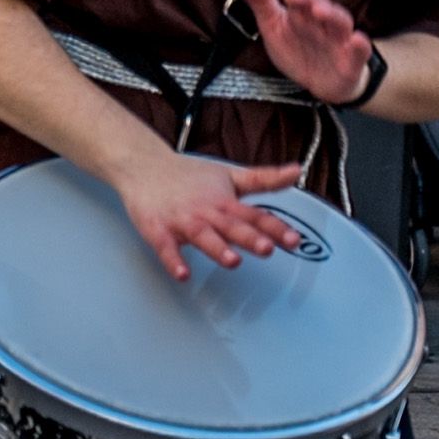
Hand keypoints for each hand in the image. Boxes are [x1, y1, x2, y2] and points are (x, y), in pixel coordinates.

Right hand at [104, 142, 317, 282]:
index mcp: (226, 202)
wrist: (142, 165)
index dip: (275, 229)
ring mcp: (182, 221)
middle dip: (250, 238)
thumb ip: (264, 178)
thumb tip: (296, 171)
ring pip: (203, 236)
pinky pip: (166, 248)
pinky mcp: (158, 230)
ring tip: (232, 261)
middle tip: (267, 248)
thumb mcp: (230, 174)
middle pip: (231, 226)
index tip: (293, 240)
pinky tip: (182, 274)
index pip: (255, 216)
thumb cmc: (187, 175)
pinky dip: (173, 261)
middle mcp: (207, 212)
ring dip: (217, 249)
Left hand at [235, 0, 378, 104]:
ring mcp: (340, 38)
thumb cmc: (298, 48)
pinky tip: (358, 39)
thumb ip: (262, 2)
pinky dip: (361, 45)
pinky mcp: (352, 60)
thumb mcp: (274, 27)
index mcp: (303, 9)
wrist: (322, 82)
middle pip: (317, 3)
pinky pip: (360, 51)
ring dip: (331, 14)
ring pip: (339, 22)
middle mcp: (323, 19)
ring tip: (319, 10)